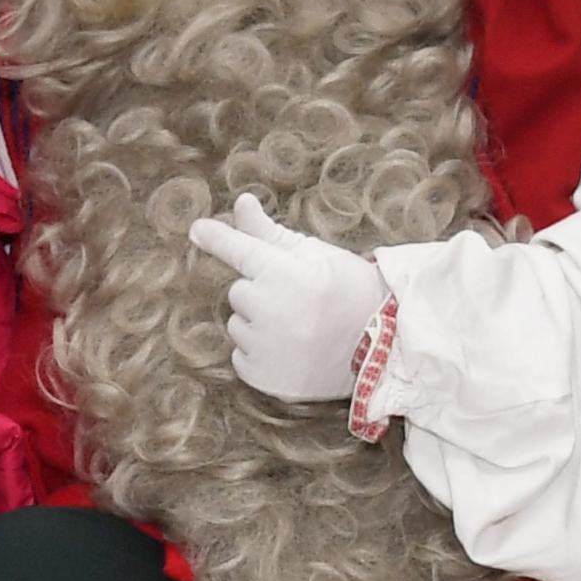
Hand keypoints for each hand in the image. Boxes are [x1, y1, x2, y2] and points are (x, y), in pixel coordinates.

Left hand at [186, 193, 387, 407]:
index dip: (217, 238)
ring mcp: (266, 348)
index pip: (239, 250)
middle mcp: (270, 310)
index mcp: (286, 274)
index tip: (196, 230)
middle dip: (261, 291)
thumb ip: (270, 233)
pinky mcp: (264, 378)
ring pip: (238, 325)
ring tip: (298, 328)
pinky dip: (259, 354)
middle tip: (298, 299)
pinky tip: (291, 351)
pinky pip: (241, 357)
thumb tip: (242, 202)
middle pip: (239, 291)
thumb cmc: (350, 292)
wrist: (384, 348)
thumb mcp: (315, 255)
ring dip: (258, 324)